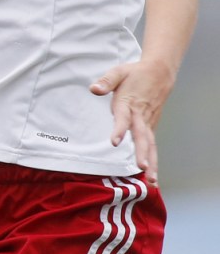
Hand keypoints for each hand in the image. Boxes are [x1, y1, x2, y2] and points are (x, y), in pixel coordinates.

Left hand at [89, 59, 173, 187]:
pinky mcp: (151, 127)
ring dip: (152, 163)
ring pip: (151, 145)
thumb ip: (106, 81)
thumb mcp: (118, 72)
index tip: (114, 141)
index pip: (123, 118)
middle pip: (142, 136)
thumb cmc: (134, 74)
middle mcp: (141, 116)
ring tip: (151, 181)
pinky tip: (152, 177)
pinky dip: (153, 161)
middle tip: (142, 167)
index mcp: (129, 103)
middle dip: (142, 153)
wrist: (159, 73)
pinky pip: (152, 146)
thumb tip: (94, 89)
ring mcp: (148, 123)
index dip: (119, 129)